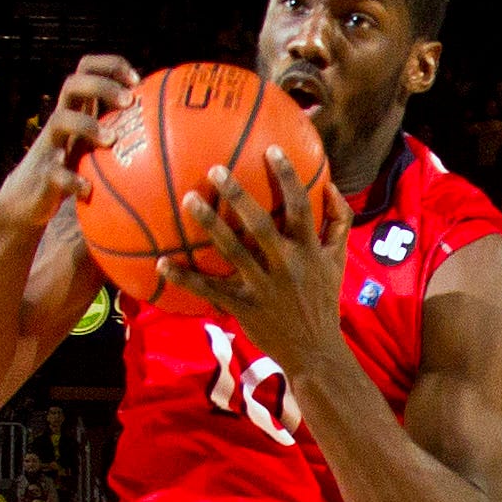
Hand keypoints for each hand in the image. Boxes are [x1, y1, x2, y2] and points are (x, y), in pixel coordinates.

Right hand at [9, 55, 139, 213]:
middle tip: (129, 101)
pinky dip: (73, 180)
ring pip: (59, 120)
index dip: (111, 66)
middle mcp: (62, 122)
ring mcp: (50, 147)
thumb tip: (172, 136)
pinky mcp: (43, 175)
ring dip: (86, 125)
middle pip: (72, 84)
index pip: (87, 69)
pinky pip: (55, 173)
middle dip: (101, 85)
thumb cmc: (72, 170)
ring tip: (110, 140)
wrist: (27, 199)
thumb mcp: (94, 148)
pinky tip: (89, 189)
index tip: (137, 80)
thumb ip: (120, 136)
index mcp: (77, 111)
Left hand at [167, 143, 352, 384]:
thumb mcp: (338, 260)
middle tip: (216, 169)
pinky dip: (186, 277)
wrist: (316, 351)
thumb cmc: (323, 300)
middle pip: (261, 224)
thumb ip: (338, 222)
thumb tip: (331, 185)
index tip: (272, 149)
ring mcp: (263, 287)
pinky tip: (163, 263)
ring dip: (210, 224)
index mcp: (308, 250)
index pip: (300, 206)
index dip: (288, 177)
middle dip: (239, 195)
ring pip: (233, 251)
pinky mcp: (244, 307)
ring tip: (189, 199)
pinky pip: (211, 289)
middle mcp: (286, 265)